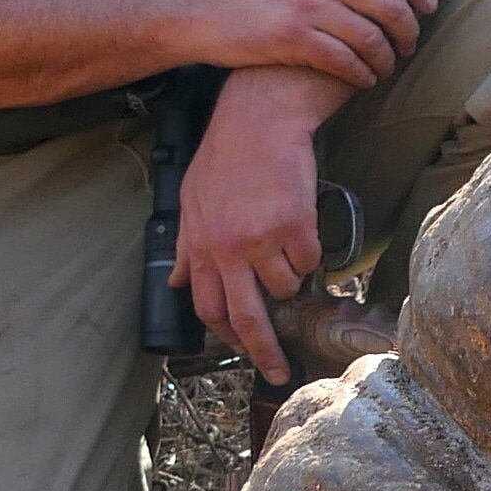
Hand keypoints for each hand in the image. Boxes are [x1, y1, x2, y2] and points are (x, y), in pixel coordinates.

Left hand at [175, 69, 334, 384]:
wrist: (260, 119)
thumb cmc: (227, 153)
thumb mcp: (192, 198)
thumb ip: (187, 245)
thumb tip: (178, 281)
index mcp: (202, 245)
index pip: (209, 307)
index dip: (227, 334)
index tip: (243, 348)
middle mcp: (228, 249)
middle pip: (249, 318)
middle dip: (266, 353)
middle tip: (281, 372)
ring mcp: (261, 240)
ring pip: (287, 286)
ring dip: (293, 276)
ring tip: (290, 246)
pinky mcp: (294, 227)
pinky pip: (311, 260)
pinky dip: (311, 250)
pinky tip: (302, 224)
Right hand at [198, 0, 435, 88]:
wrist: (204, 11)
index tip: (428, 8)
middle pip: (391, 4)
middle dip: (409, 32)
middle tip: (409, 47)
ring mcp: (307, 7)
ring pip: (371, 38)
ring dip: (387, 60)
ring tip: (386, 67)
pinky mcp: (292, 39)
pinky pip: (345, 62)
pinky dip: (362, 76)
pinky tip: (363, 79)